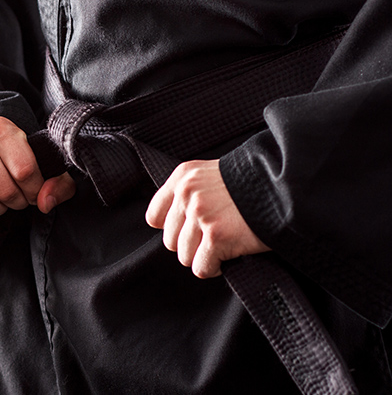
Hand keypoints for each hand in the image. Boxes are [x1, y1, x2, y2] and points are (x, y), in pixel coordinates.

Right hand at [0, 116, 75, 228]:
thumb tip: (44, 203)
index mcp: (0, 127)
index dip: (35, 190)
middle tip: (15, 195)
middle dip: (17, 202)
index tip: (34, 190)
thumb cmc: (14, 159)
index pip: (25, 172)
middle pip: (6, 192)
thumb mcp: (43, 164)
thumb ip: (59, 183)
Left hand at [145, 159, 269, 277]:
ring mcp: (201, 215)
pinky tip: (228, 257)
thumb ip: (193, 194)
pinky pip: (201, 267)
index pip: (155, 217)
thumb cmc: (255, 185)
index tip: (190, 233)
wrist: (289, 187)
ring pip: (184, 257)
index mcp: (183, 177)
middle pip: (170, 241)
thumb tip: (176, 226)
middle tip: (215, 241)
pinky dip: (214, 268)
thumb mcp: (214, 176)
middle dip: (191, 246)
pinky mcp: (216, 237)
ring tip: (224, 248)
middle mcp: (187, 194)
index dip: (173, 230)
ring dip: (204, 258)